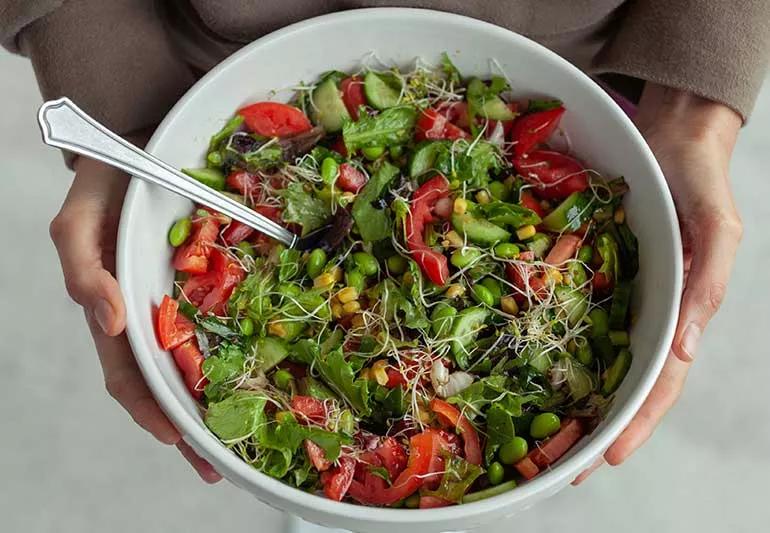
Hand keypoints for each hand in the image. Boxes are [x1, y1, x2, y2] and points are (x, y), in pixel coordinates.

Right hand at [49, 155, 220, 482]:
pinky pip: (224, 318)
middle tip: (222, 462)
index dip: (152, 411)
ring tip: (249, 435)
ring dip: (219, 398)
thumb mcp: (77, 225)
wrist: (134, 147)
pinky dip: (238, 347)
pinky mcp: (207, 280)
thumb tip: (110, 320)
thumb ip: (84, 272)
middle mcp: (149, 314)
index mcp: (115, 310)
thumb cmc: (102, 188)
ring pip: (198, 358)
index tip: (180, 441)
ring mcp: (179, 300)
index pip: (131, 375)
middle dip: (191, 424)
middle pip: (168, 382)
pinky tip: (264, 367)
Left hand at [573, 84, 742, 483]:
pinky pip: (569, 310)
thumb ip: (706, 284)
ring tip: (536, 431)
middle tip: (557, 465)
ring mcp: (615, 295)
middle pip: (619, 382)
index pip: (658, 383)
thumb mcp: (718, 230)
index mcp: (678, 314)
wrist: (672, 138)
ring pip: (591, 354)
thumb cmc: (701, 182)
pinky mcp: (590, 270)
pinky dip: (551, 339)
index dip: (636, 423)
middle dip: (594, 425)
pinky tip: (525, 361)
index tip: (608, 458)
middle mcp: (644, 313)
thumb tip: (687, 350)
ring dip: (569, 394)